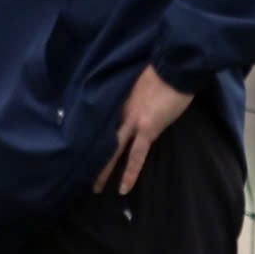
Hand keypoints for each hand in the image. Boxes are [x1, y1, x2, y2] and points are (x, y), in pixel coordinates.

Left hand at [94, 63, 194, 194]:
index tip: (83, 145)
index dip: (95, 135)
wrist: (175, 65)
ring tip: (96, 189)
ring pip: (113, 150)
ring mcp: (132, 121)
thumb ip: (133, 94)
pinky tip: (123, 189)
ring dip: (104, 170)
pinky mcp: (147, 128)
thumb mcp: (140, 81)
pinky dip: (130, 173)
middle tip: (79, 173)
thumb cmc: (163, 69)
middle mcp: (121, 111)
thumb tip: (133, 100)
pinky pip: (136, 155)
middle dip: (91, 156)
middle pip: (101, 138)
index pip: (103, 122)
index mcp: (119, 99)